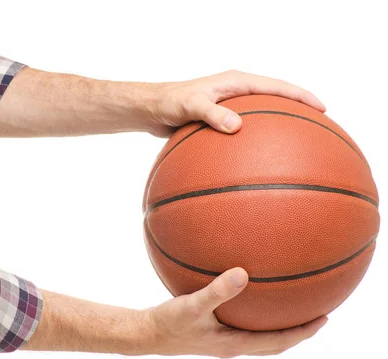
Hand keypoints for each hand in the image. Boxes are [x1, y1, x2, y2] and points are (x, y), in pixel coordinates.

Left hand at [144, 70, 326, 136]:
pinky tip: (260, 162)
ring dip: (279, 129)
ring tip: (297, 147)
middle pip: (276, 100)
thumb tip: (236, 127)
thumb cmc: (169, 102)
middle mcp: (236, 92)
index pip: (277, 87)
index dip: (301, 97)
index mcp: (236, 82)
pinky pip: (245, 131)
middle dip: (298, 111)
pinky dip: (255, 143)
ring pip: (262, 117)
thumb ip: (212, 114)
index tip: (322, 109)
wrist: (151, 108)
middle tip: (320, 127)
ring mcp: (229, 107)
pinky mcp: (220, 121)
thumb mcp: (190, 106)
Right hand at [145, 267, 327, 356]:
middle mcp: (232, 345)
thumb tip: (243, 273)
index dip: (303, 332)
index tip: (324, 319)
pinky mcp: (211, 334)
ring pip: (259, 338)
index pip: (278, 341)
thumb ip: (217, 290)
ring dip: (278, 327)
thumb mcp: (192, 305)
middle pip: (274, 344)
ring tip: (290, 309)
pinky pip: (242, 327)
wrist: (146, 335)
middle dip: (297, 332)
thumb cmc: (168, 323)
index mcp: (234, 343)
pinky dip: (255, 318)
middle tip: (316, 316)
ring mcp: (222, 342)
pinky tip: (246, 297)